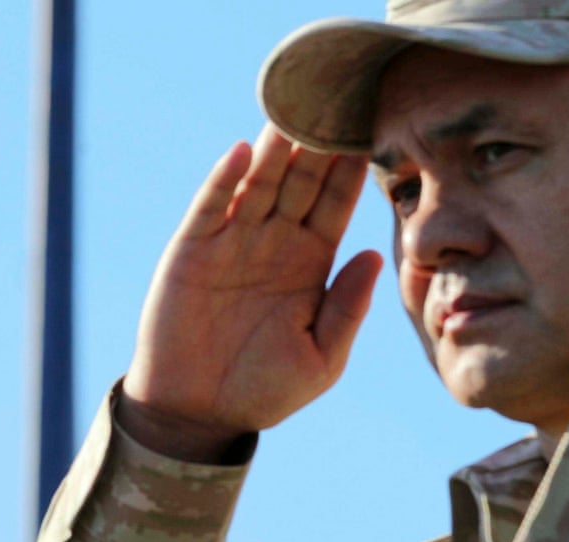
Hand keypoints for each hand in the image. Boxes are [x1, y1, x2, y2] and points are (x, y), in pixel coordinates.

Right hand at [121, 129, 381, 462]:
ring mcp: (231, 243)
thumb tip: (371, 257)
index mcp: (311, 263)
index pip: (336, 204)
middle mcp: (273, 243)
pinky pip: (210, 207)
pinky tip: (242, 151)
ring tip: (295, 111)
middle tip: (340, 100)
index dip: (353, 170)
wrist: (197, 414)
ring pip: (258, 183)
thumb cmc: (262, 392)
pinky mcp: (191, 251)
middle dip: (319, 144)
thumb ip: (347, 310)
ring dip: (276, 148)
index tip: (376, 129)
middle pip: (301, 181)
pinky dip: (223, 179)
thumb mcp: (321, 360)